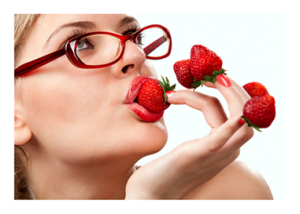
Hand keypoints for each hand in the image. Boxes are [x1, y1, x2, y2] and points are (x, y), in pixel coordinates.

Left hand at [125, 76, 253, 198]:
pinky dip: (226, 122)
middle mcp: (225, 151)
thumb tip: (188, 115)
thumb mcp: (188, 152)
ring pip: (237, 118)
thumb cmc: (163, 173)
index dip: (222, 93)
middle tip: (208, 75)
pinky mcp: (200, 156)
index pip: (234, 113)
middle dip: (231, 89)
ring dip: (220, 94)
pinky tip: (217, 101)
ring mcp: (215, 154)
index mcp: (222, 148)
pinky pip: (221, 137)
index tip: (198, 81)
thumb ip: (198, 140)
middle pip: (244, 112)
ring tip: (198, 81)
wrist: (149, 196)